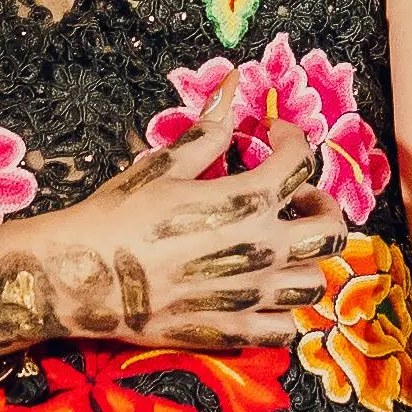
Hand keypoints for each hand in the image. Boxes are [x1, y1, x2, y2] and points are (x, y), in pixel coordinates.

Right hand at [0, 105, 343, 361]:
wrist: (82, 276)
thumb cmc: (119, 214)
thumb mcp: (163, 165)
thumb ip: (207, 128)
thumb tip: (232, 80)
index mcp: (246, 200)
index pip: (299, 161)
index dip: (291, 138)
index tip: (271, 135)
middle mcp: (260, 248)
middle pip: (329, 229)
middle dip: (320, 204)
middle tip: (294, 196)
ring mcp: (250, 295)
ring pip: (314, 282)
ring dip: (308, 259)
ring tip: (284, 245)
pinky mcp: (232, 331)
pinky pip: (285, 329)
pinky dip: (285, 312)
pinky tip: (266, 293)